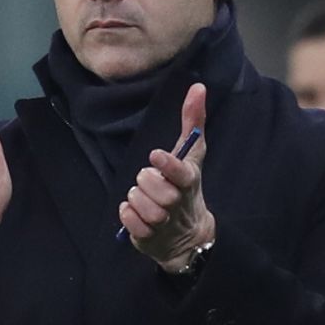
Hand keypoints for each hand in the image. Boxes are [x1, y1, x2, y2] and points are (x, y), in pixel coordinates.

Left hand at [118, 83, 215, 269]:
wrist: (187, 234)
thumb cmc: (185, 186)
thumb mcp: (192, 155)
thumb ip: (193, 121)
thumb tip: (198, 87)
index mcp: (187, 181)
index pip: (178, 173)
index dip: (166, 165)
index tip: (154, 155)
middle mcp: (176, 203)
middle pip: (149, 184)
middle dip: (145, 180)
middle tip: (152, 183)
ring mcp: (162, 222)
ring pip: (136, 201)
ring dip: (136, 198)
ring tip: (146, 199)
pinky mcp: (147, 237)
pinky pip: (127, 219)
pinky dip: (128, 215)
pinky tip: (137, 213)